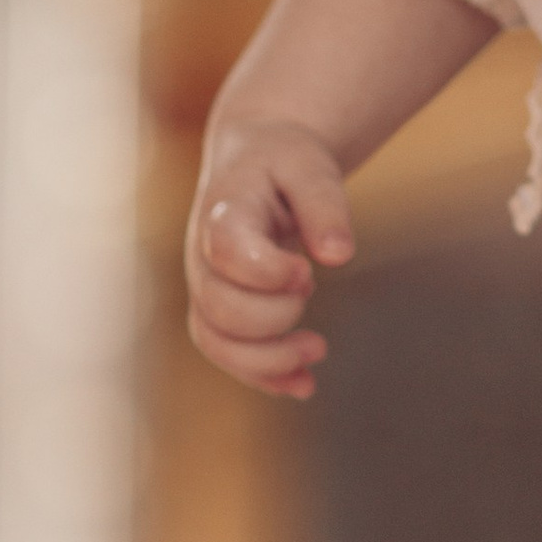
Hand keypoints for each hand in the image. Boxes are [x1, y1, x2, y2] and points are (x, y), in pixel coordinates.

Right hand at [186, 119, 355, 396]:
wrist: (253, 157)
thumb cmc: (284, 161)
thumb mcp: (310, 166)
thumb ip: (324, 204)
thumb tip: (338, 255)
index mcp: (224, 210)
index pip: (227, 252)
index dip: (269, 272)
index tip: (307, 267)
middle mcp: (202, 252)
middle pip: (220, 307)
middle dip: (275, 316)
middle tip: (310, 285)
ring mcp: (205, 284)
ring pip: (215, 340)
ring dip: (268, 360)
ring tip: (318, 350)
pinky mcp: (217, 307)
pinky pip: (226, 353)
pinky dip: (263, 376)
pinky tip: (304, 384)